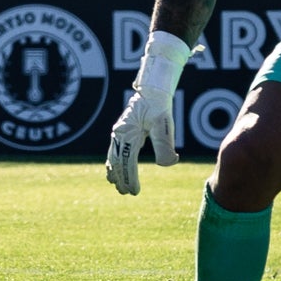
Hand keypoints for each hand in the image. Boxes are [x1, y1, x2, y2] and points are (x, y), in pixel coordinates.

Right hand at [104, 32, 190, 194]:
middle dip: (121, 178)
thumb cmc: (159, 105)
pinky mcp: (122, 129)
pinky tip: (114, 167)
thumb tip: (168, 164)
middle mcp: (119, 133)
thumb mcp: (164, 124)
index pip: (127, 162)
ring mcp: (118, 131)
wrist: (152, 88)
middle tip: (126, 192)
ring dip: (115, 171)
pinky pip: (114, 149)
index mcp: (128, 134)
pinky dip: (113, 161)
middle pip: (116, 161)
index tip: (134, 191)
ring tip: (116, 184)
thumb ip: (165, 145)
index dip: (130, 178)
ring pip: (112, 156)